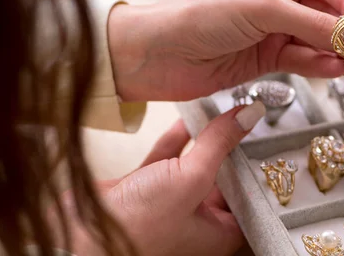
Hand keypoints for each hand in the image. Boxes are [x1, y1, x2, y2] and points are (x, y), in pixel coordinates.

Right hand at [54, 102, 265, 255]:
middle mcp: (197, 219)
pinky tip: (189, 117)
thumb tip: (249, 115)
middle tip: (247, 114)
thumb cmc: (138, 227)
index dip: (258, 165)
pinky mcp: (144, 188)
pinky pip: (167, 158)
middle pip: (225, 177)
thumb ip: (220, 144)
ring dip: (206, 139)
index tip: (267, 134)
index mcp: (218, 231)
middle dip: (233, 147)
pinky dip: (177, 138)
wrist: (76, 235)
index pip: (251, 195)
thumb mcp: (190, 179)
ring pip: (195, 164)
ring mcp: (169, 203)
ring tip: (222, 109)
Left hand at [108, 0, 343, 101]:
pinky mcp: (266, 56)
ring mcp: (271, 28)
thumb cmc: (198, 14)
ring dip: (341, 52)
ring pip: (318, 39)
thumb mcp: (262, 9)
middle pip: (326, 12)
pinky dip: (321, 65)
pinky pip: (303, 59)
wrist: (157, 54)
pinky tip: (338, 70)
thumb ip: (312, 23)